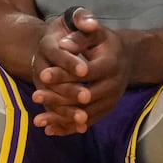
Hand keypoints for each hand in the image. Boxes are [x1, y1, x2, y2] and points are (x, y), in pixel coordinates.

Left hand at [30, 9, 127, 134]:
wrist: (127, 58)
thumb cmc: (105, 42)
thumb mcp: (95, 32)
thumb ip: (80, 35)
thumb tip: (63, 45)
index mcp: (111, 64)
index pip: (85, 73)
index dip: (64, 74)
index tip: (42, 74)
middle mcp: (114, 85)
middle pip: (84, 97)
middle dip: (58, 98)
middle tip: (35, 96)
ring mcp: (112, 100)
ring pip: (84, 114)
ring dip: (60, 118)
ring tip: (37, 120)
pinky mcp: (107, 110)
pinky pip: (87, 122)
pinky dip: (69, 127)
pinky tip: (50, 130)